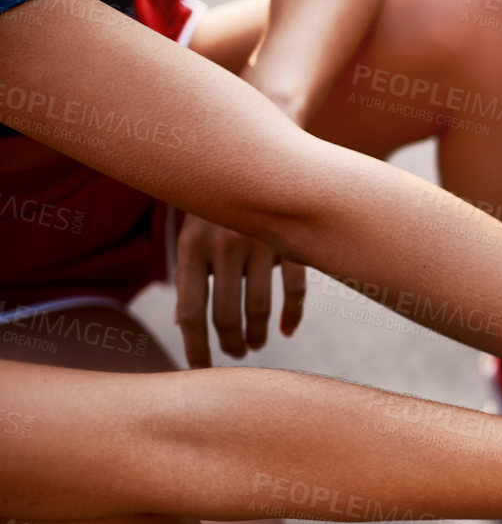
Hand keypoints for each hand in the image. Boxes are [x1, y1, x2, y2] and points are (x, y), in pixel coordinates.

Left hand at [175, 214, 305, 367]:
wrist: (252, 155)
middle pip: (227, 314)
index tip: (200, 369)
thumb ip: (191, 272)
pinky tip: (287, 329)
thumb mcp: (193, 232)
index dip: (195, 346)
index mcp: (192, 246)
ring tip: (255, 344)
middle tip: (235, 355)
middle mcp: (224, 245)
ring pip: (260, 306)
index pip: (190, 311)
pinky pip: (294, 289)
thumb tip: (185, 323)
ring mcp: (260, 243)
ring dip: (258, 333)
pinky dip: (292, 315)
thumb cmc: (216, 205)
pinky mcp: (290, 241)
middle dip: (230, 343)